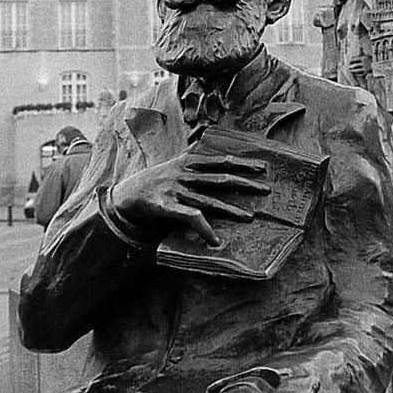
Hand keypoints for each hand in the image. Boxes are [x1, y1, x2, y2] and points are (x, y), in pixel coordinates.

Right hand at [112, 152, 269, 246]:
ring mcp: (175, 190)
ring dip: (231, 210)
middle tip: (266, 189)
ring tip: (250, 217)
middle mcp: (184, 173)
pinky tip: (215, 239)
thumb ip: (196, 162)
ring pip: (208, 200)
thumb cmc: (156, 181)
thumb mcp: (175, 165)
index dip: (242, 163)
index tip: (263, 166)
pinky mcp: (166, 207)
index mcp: (188, 161)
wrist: (126, 195)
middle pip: (220, 178)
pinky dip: (204, 228)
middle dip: (245, 183)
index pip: (221, 161)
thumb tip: (215, 153)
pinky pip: (189, 217)